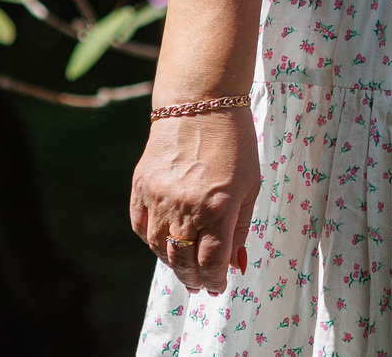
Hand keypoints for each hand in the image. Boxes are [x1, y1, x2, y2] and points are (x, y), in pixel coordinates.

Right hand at [129, 109, 259, 294]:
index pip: (211, 262)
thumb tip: (235, 265)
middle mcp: (185, 207)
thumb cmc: (235, 144)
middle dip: (194, 278)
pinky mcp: (141, 187)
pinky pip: (141, 227)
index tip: (219, 287)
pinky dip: (152, 240)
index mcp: (218, 208)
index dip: (215, 280)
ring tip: (184, 268)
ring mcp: (159, 197)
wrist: (200, 104)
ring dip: (172, 263)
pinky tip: (165, 243)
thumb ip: (240, 228)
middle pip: (183, 260)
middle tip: (201, 285)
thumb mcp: (250, 186)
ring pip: (159, 248)